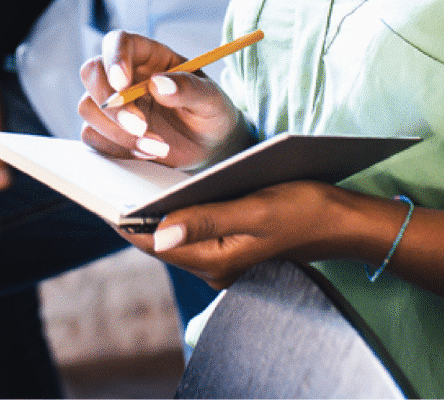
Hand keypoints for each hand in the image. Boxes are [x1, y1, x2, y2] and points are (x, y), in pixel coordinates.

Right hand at [79, 29, 249, 169]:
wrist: (209, 145)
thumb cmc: (211, 112)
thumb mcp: (211, 98)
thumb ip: (189, 87)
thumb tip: (159, 84)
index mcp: (149, 55)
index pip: (118, 42)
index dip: (114, 58)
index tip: (123, 83)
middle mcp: (125, 75)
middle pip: (92, 73)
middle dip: (112, 104)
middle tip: (141, 127)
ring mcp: (113, 103)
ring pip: (88, 107)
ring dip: (118, 132)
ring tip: (157, 146)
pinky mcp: (108, 130)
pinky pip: (92, 136)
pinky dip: (117, 148)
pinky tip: (147, 152)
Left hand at [124, 181, 350, 289]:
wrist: (344, 221)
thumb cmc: (303, 209)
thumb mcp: (255, 210)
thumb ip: (206, 221)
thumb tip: (158, 231)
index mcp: (217, 261)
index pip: (155, 243)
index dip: (125, 219)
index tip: (100, 192)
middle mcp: (215, 266)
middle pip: (161, 240)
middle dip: (136, 213)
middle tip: (108, 178)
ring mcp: (224, 258)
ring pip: (176, 234)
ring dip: (155, 210)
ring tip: (130, 177)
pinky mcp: (232, 245)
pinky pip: (193, 229)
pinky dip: (178, 209)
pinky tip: (169, 185)